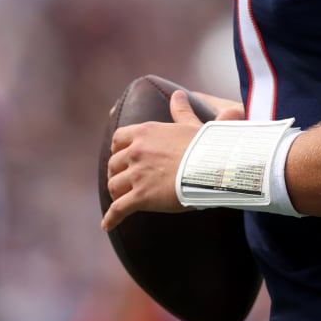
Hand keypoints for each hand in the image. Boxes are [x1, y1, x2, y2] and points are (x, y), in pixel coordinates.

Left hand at [101, 90, 242, 230]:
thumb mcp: (192, 124)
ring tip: (120, 200)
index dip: (118, 149)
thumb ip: (181, 110)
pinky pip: (118, 209)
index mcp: (146, 132)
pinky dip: (111, 218)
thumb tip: (178, 94)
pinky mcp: (140, 197)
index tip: (122, 156)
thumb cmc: (206, 146)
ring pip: (114, 186)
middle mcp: (136, 152)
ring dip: (116, 193)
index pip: (118, 138)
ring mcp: (136, 175)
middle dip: (117, 173)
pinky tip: (107, 225)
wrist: (213, 167)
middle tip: (123, 181)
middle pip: (114, 164)